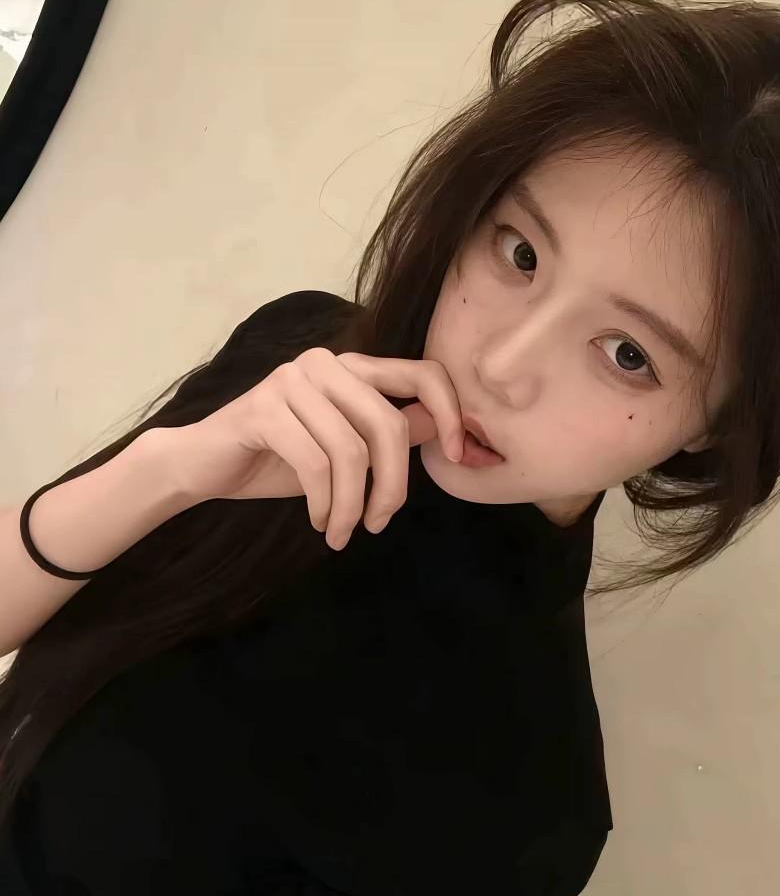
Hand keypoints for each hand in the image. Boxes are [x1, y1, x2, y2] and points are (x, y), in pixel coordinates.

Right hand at [153, 348, 465, 549]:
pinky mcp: (264, 407)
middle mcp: (327, 364)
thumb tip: (447, 432)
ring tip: (345, 532)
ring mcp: (292, 380)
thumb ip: (395, 432)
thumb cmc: (281, 459)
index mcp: (355, 368)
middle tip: (381, 523)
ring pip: (352, 451)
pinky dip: (326, 503)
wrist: (205, 466)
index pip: (424, 373)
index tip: (458, 456)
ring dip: (354, 505)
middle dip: (393, 486)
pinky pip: (316, 464)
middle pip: (390, 425)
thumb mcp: (348, 448)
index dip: (451, 413)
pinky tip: (322, 522)